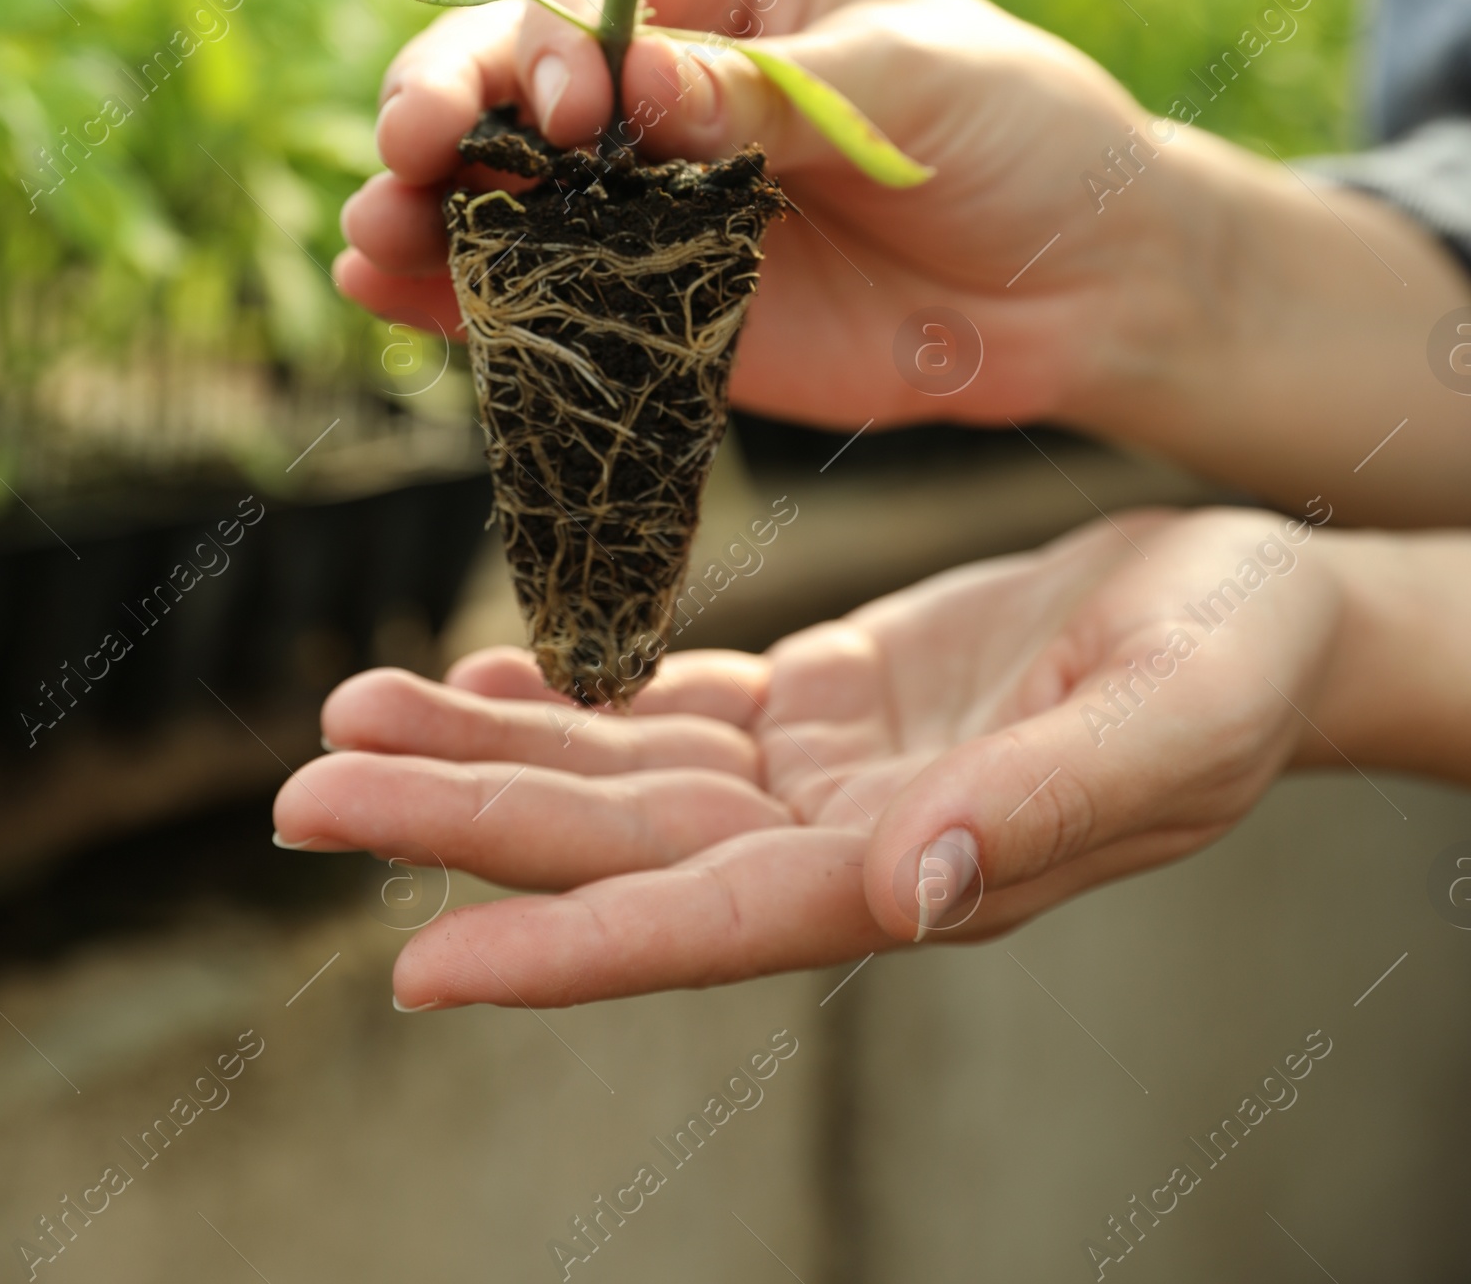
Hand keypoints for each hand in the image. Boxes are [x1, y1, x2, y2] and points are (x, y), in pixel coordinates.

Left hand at [271, 505, 1349, 1007]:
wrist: (1267, 607)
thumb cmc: (1241, 667)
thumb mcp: (1166, 727)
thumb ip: (1041, 814)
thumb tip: (912, 896)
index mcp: (918, 867)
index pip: (713, 923)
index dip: (568, 947)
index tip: (417, 964)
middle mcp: (847, 841)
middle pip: (624, 847)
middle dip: (464, 821)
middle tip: (305, 788)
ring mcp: (830, 775)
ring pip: (623, 773)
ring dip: (488, 749)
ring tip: (354, 711)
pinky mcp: (829, 703)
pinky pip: (674, 708)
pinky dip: (574, 693)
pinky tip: (492, 668)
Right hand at [336, 0, 1153, 429]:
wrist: (1082, 280)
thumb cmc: (1020, 128)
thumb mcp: (912, 84)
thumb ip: (770, 93)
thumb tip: (631, 91)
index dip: (557, 33)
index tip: (574, 103)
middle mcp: (659, 63)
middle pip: (513, 65)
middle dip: (449, 99)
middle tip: (416, 150)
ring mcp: (641, 183)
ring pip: (500, 177)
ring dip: (424, 200)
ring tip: (373, 233)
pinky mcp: (647, 288)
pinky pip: (536, 284)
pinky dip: (458, 291)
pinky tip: (388, 289)